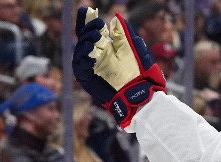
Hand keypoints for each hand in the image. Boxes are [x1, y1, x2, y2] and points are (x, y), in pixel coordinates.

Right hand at [73, 7, 165, 127]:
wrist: (141, 92)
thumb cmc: (139, 72)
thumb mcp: (133, 48)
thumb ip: (124, 33)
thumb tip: (116, 16)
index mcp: (104, 48)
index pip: (90, 32)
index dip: (87, 21)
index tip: (86, 10)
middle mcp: (95, 56)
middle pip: (82, 39)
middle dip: (88, 29)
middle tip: (98, 24)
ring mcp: (90, 68)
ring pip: (79, 51)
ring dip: (86, 41)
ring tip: (97, 36)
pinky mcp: (87, 79)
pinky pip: (79, 66)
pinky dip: (83, 57)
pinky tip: (91, 51)